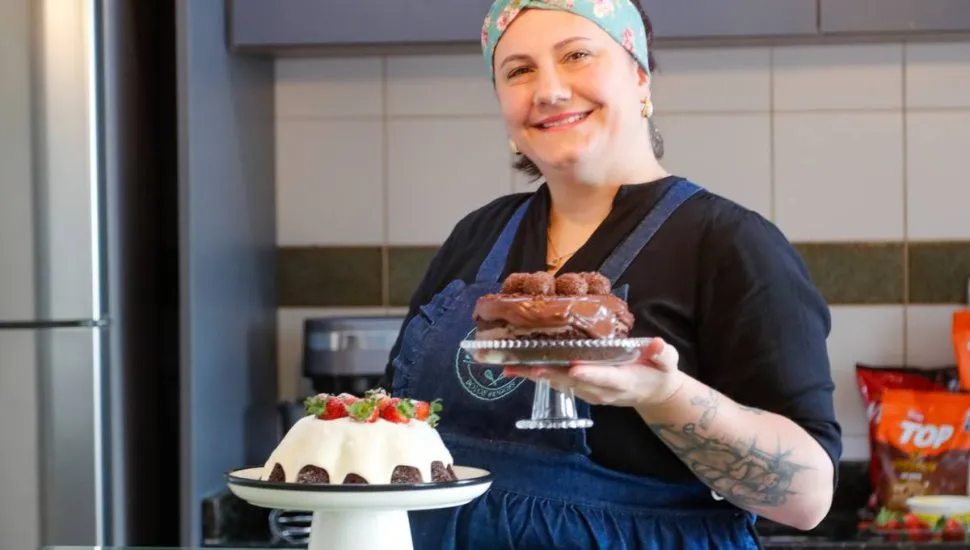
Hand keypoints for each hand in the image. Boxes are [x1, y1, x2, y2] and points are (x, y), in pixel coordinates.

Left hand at [504, 337, 685, 407]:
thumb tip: (658, 345)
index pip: (604, 378)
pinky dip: (538, 376)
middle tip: (528, 367)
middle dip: (551, 375)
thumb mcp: (667, 362)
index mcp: (623, 381)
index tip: (574, 368)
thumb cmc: (658, 371)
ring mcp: (590, 393)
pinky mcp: (581, 390)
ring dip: (536, 377)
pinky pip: (557, 384)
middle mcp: (602, 390)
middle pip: (574, 383)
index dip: (590, 374)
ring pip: (560, 384)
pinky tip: (518, 369)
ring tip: (512, 368)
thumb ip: (663, 354)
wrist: (653, 393)